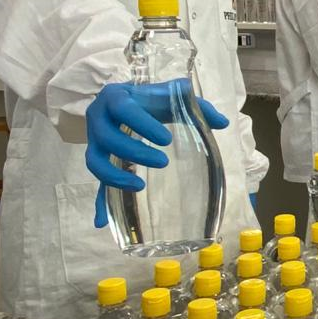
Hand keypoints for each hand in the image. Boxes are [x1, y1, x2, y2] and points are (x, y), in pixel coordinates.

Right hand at [87, 80, 228, 227]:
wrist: (130, 101)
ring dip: (113, 177)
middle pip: (106, 138)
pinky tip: (101, 222)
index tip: (166, 139)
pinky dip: (98, 203)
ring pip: (94, 161)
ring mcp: (94, 142)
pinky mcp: (99, 161)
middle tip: (163, 162)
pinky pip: (95, 183)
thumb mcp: (173, 96)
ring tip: (139, 186)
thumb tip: (223, 122)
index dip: (141, 124)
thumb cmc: (153, 99)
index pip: (122, 109)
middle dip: (133, 152)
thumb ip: (197, 107)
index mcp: (115, 97)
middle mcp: (98, 118)